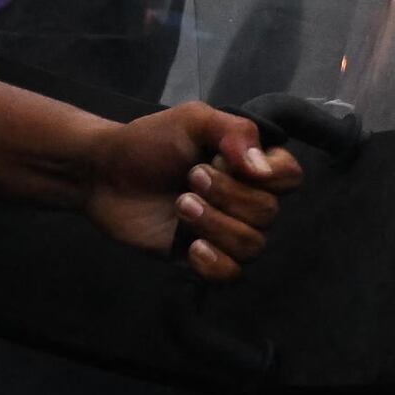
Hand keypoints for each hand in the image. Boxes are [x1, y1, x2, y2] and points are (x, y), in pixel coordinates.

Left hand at [79, 102, 305, 279]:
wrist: (103, 174)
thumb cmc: (148, 143)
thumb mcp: (192, 120)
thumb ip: (234, 131)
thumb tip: (263, 167)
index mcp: (249, 165)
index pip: (290, 177)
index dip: (270, 175)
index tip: (228, 160)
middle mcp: (245, 199)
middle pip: (269, 212)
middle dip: (228, 195)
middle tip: (190, 178)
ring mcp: (225, 232)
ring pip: (252, 245)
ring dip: (216, 224)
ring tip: (181, 206)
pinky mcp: (203, 259)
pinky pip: (232, 275)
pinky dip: (215, 262)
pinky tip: (190, 246)